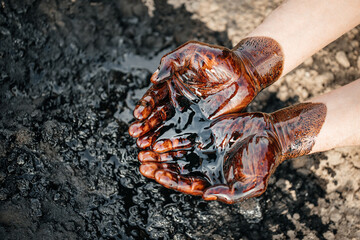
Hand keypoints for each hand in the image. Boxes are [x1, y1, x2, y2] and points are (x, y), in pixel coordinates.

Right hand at [129, 37, 283, 139]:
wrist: (243, 72)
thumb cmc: (218, 58)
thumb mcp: (192, 52)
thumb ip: (172, 61)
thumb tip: (153, 79)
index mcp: (171, 84)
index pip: (153, 97)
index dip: (144, 106)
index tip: (139, 115)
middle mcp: (176, 101)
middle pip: (156, 115)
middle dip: (145, 125)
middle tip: (135, 134)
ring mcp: (189, 114)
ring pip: (167, 127)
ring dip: (154, 136)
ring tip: (142, 145)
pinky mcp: (202, 124)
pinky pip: (187, 135)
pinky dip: (174, 143)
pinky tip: (164, 150)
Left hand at [136, 103, 325, 203]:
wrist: (271, 135)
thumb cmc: (264, 161)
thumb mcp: (252, 183)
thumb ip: (231, 193)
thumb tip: (206, 197)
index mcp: (212, 180)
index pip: (187, 184)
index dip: (172, 180)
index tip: (158, 175)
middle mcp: (204, 166)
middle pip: (176, 169)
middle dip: (159, 167)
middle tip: (142, 163)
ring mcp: (203, 149)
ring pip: (176, 154)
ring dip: (160, 154)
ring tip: (143, 151)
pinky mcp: (204, 133)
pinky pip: (184, 137)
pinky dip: (171, 139)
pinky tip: (158, 139)